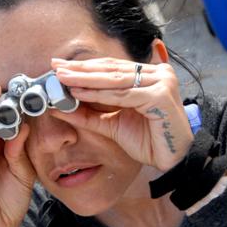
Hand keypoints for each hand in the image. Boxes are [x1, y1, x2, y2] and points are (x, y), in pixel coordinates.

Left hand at [51, 57, 193, 171]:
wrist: (170, 160)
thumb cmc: (147, 140)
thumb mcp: (112, 123)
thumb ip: (89, 113)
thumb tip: (60, 106)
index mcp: (148, 75)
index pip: (111, 67)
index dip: (85, 67)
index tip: (61, 66)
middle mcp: (157, 73)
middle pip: (111, 69)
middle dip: (80, 69)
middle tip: (56, 66)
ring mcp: (161, 82)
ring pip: (114, 79)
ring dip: (85, 78)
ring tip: (63, 77)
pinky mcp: (161, 95)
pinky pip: (122, 95)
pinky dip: (98, 93)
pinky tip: (79, 91)